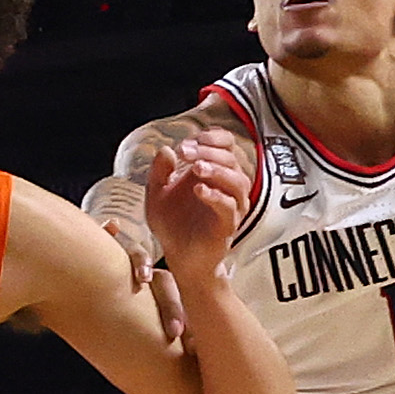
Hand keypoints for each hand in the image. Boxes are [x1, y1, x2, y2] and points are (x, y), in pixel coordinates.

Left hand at [141, 122, 259, 280]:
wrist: (178, 255)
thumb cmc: (172, 222)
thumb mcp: (157, 193)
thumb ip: (159, 171)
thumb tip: (166, 150)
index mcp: (212, 172)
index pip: (226, 144)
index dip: (212, 137)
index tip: (189, 141)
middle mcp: (227, 186)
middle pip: (231, 159)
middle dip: (209, 151)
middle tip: (186, 153)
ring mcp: (231, 206)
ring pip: (237, 181)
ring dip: (217, 170)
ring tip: (196, 168)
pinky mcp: (229, 225)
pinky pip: (230, 207)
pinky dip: (216, 196)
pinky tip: (199, 190)